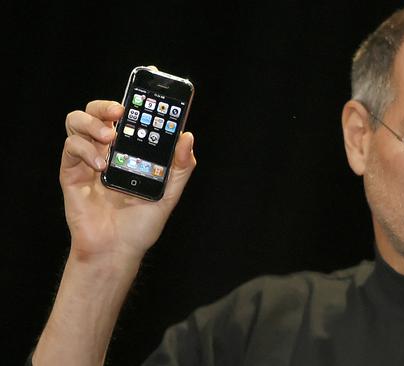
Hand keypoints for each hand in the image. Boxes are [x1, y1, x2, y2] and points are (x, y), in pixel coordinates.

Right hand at [60, 100, 195, 262]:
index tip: (146, 82)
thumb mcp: (169, 194)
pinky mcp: (72, 173)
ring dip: (92, 123)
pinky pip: (71, 147)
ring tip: (110, 138)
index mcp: (131, 150)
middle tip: (121, 111)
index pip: (129, 115)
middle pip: (98, 111)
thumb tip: (187, 136)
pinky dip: (85, 150)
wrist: (116, 250)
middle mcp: (108, 150)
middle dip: (107, 104)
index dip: (135, 96)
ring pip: (77, 120)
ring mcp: (87, 159)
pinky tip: (101, 165)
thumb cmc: (141, 224)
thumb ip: (180, 167)